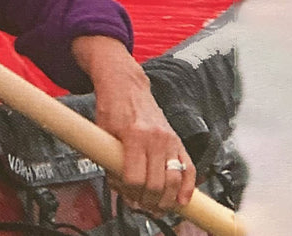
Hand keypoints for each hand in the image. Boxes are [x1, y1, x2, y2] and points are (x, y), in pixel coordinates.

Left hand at [72, 36, 195, 214]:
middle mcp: (155, 138)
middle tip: (138, 204)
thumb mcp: (103, 131)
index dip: (128, 191)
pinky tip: (181, 200)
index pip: (135, 178)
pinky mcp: (177, 140)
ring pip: (174, 181)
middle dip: (146, 200)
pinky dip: (187, 188)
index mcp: (134, 135)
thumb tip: (119, 187)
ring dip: (166, 200)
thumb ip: (110, 158)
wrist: (125, 84)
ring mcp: (169, 140)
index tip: (123, 193)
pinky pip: (189, 169)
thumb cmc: (112, 106)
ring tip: (155, 206)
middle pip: (156, 184)